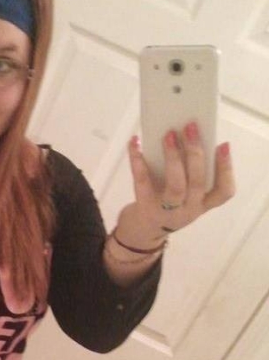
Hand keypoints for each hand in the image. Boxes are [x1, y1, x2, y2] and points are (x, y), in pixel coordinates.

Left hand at [122, 122, 234, 241]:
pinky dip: (138, 160)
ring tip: (169, 135)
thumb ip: (189, 175)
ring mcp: (167, 211)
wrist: (141, 231)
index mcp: (203, 204)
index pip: (223, 191)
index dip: (226, 169)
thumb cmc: (167, 205)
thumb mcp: (185, 196)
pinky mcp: (145, 207)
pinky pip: (143, 182)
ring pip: (175, 186)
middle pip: (197, 183)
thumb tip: (185, 139)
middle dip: (195, 153)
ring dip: (173, 157)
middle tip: (191, 127)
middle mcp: (188, 210)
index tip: (223, 145)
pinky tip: (135, 143)